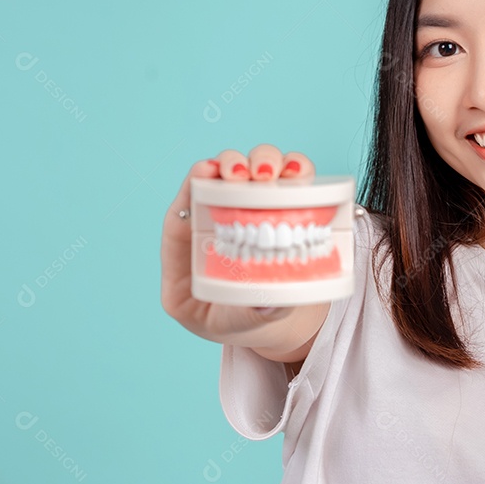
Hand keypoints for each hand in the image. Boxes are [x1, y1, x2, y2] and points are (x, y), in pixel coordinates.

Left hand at [160, 144, 317, 346]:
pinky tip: (297, 172)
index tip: (205, 171)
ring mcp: (257, 208)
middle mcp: (224, 218)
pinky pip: (294, 179)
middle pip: (221, 178)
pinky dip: (297, 168)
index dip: (192, 186)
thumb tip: (269, 303)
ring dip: (263, 161)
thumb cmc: (242, 321)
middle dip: (229, 166)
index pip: (187, 210)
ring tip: (271, 172)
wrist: (277, 323)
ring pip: (256, 169)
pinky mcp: (290, 205)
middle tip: (241, 173)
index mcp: (194, 247)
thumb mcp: (233, 322)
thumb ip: (248, 312)